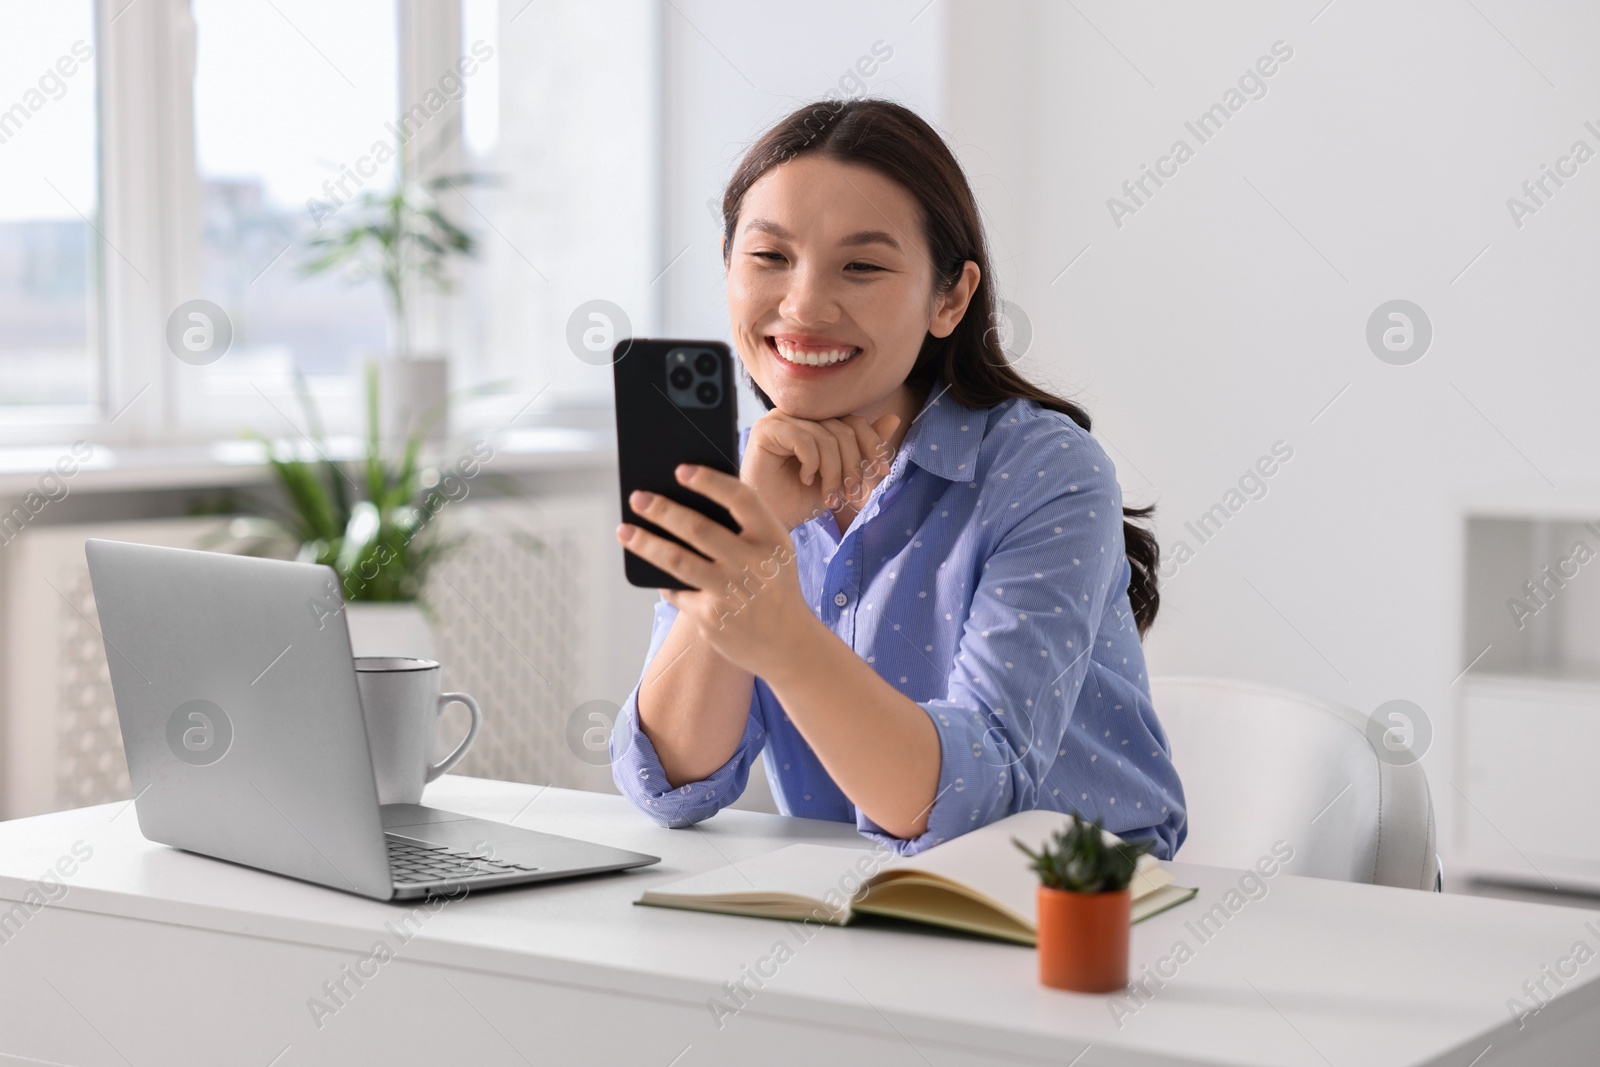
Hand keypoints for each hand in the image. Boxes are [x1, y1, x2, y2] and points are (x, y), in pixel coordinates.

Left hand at [616, 464, 819, 677]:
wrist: (789, 644)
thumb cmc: (773, 584)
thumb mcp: (774, 551)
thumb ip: (744, 527)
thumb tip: (683, 503)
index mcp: (774, 539)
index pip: (740, 499)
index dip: (709, 481)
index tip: (680, 470)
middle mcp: (754, 564)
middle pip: (699, 529)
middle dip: (662, 510)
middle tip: (637, 497)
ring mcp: (732, 594)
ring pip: (678, 561)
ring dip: (645, 543)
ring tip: (624, 530)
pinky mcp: (712, 619)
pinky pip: (678, 591)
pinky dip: (664, 579)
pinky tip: (652, 569)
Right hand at [740, 411, 900, 530]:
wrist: (772, 520)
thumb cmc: (801, 498)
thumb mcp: (841, 475)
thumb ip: (863, 449)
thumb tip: (894, 418)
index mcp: (817, 419)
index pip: (854, 420)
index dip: (873, 444)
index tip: (882, 472)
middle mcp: (799, 414)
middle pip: (843, 428)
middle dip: (853, 466)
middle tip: (851, 495)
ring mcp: (780, 419)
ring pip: (826, 436)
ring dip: (834, 472)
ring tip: (829, 496)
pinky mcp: (765, 430)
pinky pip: (804, 439)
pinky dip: (812, 464)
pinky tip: (806, 480)